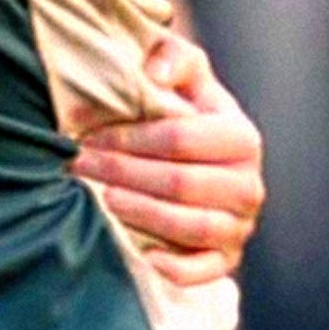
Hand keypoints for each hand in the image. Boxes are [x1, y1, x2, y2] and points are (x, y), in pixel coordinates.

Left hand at [71, 31, 265, 285]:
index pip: (182, 139)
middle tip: (79, 165)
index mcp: (242, 138)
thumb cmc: (184, 113)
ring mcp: (241, 226)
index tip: (88, 136)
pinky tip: (143, 253)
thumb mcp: (184, 75)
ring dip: (141, 213)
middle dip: (123, 173)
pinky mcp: (227, 260)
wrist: (200, 162)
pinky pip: (205, 272)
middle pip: (181, 183)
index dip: (130, 138)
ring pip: (192, 226)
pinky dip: (176, 268)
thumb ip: (172, 57)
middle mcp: (249, 185)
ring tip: (101, 199)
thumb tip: (155, 75)